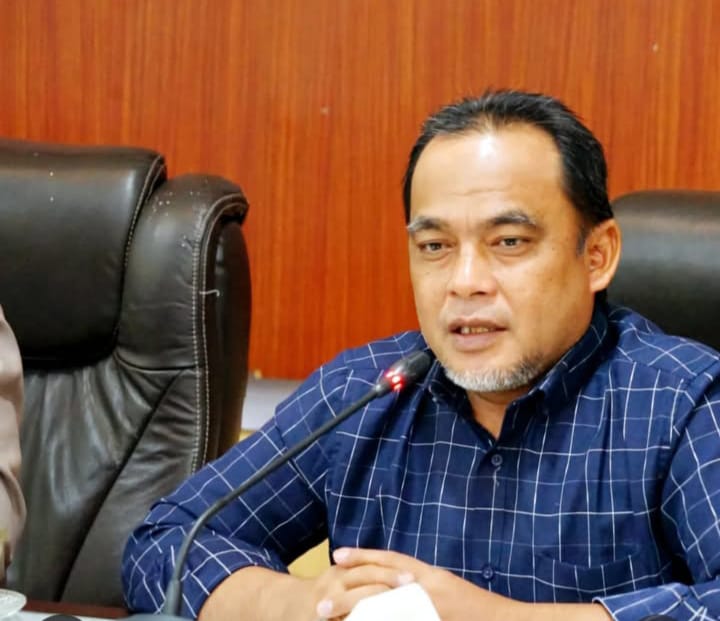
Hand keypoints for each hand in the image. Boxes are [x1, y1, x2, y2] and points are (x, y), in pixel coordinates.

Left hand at [324, 547, 518, 620]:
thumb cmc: (479, 610)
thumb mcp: (449, 590)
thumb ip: (423, 586)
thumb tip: (398, 585)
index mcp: (430, 576)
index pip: (390, 561)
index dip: (363, 556)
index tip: (338, 555)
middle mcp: (426, 588)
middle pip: (379, 585)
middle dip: (348, 591)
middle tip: (320, 599)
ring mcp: (427, 607)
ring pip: (382, 608)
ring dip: (354, 615)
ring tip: (328, 618)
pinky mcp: (428, 619)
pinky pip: (395, 620)